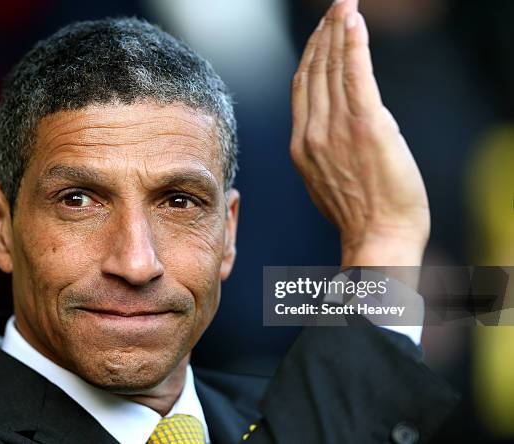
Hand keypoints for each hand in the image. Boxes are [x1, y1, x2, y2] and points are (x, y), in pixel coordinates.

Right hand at [289, 0, 429, 266]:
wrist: (378, 238)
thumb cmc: (361, 216)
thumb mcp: (328, 181)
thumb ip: (328, 149)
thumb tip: (346, 126)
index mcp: (302, 146)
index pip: (302, 89)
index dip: (310, 57)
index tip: (320, 36)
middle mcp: (311, 133)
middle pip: (313, 72)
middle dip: (323, 35)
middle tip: (334, 8)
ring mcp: (335, 129)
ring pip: (332, 68)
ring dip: (338, 30)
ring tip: (344, 5)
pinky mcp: (365, 126)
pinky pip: (355, 75)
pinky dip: (353, 45)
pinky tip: (354, 21)